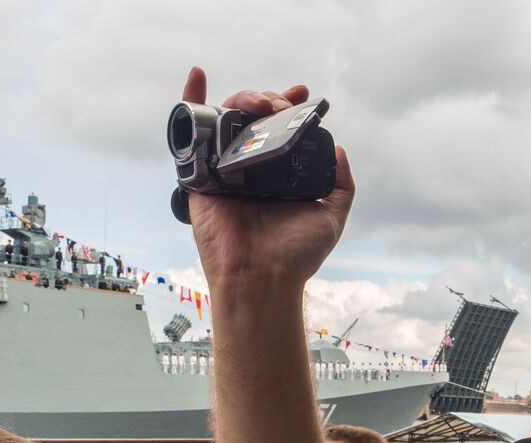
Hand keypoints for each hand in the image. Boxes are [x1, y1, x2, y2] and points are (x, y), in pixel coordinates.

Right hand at [180, 67, 355, 295]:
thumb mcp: (331, 216)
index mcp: (276, 175)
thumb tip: (339, 150)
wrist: (262, 278)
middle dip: (269, 100)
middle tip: (282, 104)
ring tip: (262, 103)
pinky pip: (190, 134)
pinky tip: (198, 76)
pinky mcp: (199, 176)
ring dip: (244, 98)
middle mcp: (249, 169)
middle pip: (253, 119)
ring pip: (227, 119)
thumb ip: (340, 185)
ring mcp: (223, 170)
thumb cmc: (295, 255)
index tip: (302, 94)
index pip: (280, 130)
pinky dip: (189, 101)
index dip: (290, 107)